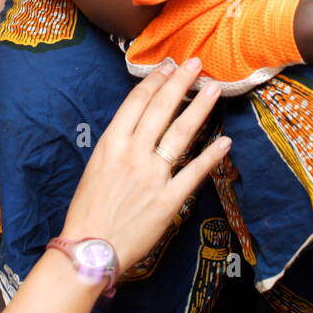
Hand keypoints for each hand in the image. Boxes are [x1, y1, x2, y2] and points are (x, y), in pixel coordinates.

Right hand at [60, 58, 229, 271]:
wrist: (89, 250)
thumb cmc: (87, 211)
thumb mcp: (95, 167)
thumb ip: (118, 146)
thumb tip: (139, 128)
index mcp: (111, 144)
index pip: (137, 103)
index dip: (155, 82)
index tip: (168, 67)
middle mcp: (133, 154)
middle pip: (161, 110)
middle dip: (180, 82)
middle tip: (196, 63)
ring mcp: (152, 176)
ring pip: (181, 133)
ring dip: (200, 108)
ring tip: (213, 88)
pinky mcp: (168, 200)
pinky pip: (194, 173)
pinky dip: (211, 156)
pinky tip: (225, 141)